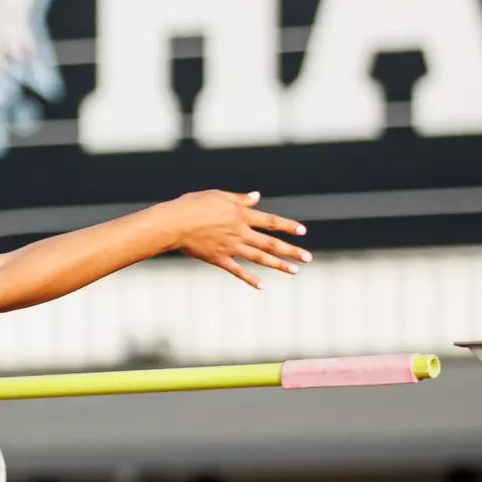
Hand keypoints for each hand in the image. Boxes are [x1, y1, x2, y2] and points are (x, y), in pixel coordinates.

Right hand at [165, 190, 310, 288]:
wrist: (173, 224)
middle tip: (308, 258)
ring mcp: (230, 248)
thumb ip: (239, 198)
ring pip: (259, 258)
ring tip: (295, 270)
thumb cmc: (192, 205)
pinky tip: (262, 285)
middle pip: (270, 243)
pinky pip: (237, 270)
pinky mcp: (218, 259)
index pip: (271, 221)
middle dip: (291, 251)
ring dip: (278, 265)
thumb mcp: (217, 196)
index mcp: (241, 215)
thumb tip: (257, 196)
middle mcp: (240, 233)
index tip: (302, 232)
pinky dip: (250, 279)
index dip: (288, 227)